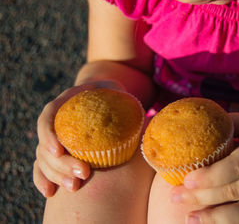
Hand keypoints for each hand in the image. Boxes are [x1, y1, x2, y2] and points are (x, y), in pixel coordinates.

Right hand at [33, 81, 125, 196]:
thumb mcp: (120, 95)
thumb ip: (125, 104)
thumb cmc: (116, 98)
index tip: (59, 151)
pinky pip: (44, 166)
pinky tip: (51, 192)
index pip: (49, 115)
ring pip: (44, 158)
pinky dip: (45, 179)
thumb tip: (145, 123)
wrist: (108, 100)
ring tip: (74, 187)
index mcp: (67, 101)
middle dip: (61, 163)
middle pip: (47, 143)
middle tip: (83, 174)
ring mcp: (54, 137)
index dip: (49, 135)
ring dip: (56, 175)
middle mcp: (55, 120)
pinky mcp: (56, 152)